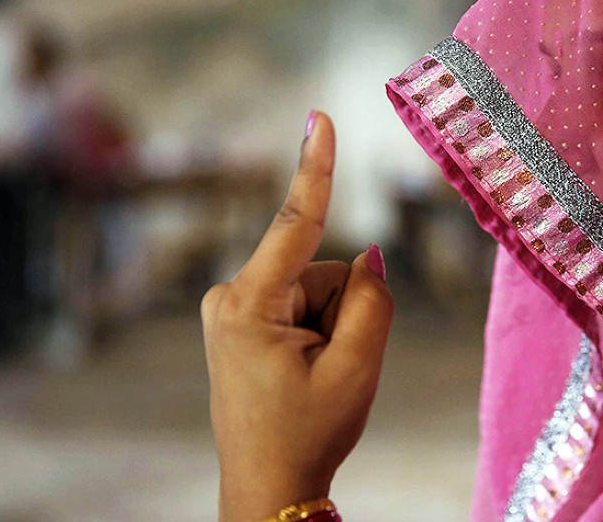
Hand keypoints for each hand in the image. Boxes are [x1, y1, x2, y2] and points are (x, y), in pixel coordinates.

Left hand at [201, 111, 392, 521]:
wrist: (270, 485)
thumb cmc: (307, 433)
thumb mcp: (356, 369)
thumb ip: (372, 302)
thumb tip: (371, 257)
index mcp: (249, 306)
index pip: (296, 224)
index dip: (315, 167)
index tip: (318, 117)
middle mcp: (231, 296)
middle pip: (322, 271)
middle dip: (345, 310)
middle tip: (336, 369)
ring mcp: (234, 308)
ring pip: (317, 289)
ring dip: (334, 326)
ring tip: (318, 377)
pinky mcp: (243, 319)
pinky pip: (303, 304)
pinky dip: (320, 331)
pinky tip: (307, 373)